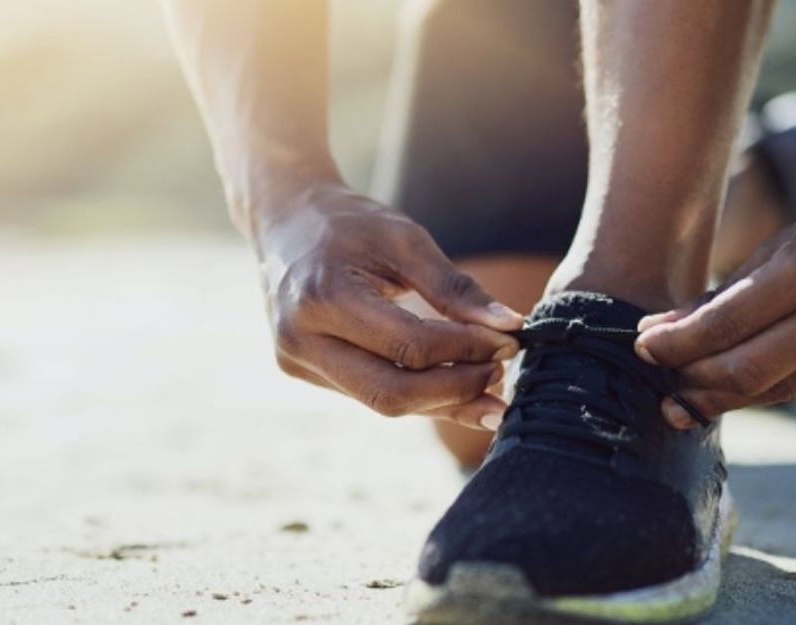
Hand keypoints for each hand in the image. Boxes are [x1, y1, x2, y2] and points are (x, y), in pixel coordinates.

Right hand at [252, 176, 521, 428]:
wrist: (284, 219)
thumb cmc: (349, 223)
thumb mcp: (405, 239)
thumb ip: (455, 287)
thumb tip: (510, 326)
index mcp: (323, 297)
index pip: (410, 345)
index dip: (466, 350)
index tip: (508, 340)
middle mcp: (300, 339)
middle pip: (393, 393)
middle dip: (456, 390)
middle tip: (501, 372)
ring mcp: (297, 362)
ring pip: (383, 402)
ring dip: (442, 401)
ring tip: (490, 385)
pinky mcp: (305, 372)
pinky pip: (371, 394)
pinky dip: (418, 395)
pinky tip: (457, 388)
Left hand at [635, 164, 795, 427]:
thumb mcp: (784, 245)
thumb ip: (723, 296)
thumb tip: (657, 334)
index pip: (727, 324)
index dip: (677, 344)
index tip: (642, 346)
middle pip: (749, 372)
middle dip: (695, 383)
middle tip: (662, 384)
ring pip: (780, 390)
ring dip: (728, 395)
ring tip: (691, 392)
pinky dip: (772, 389)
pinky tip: (744, 386)